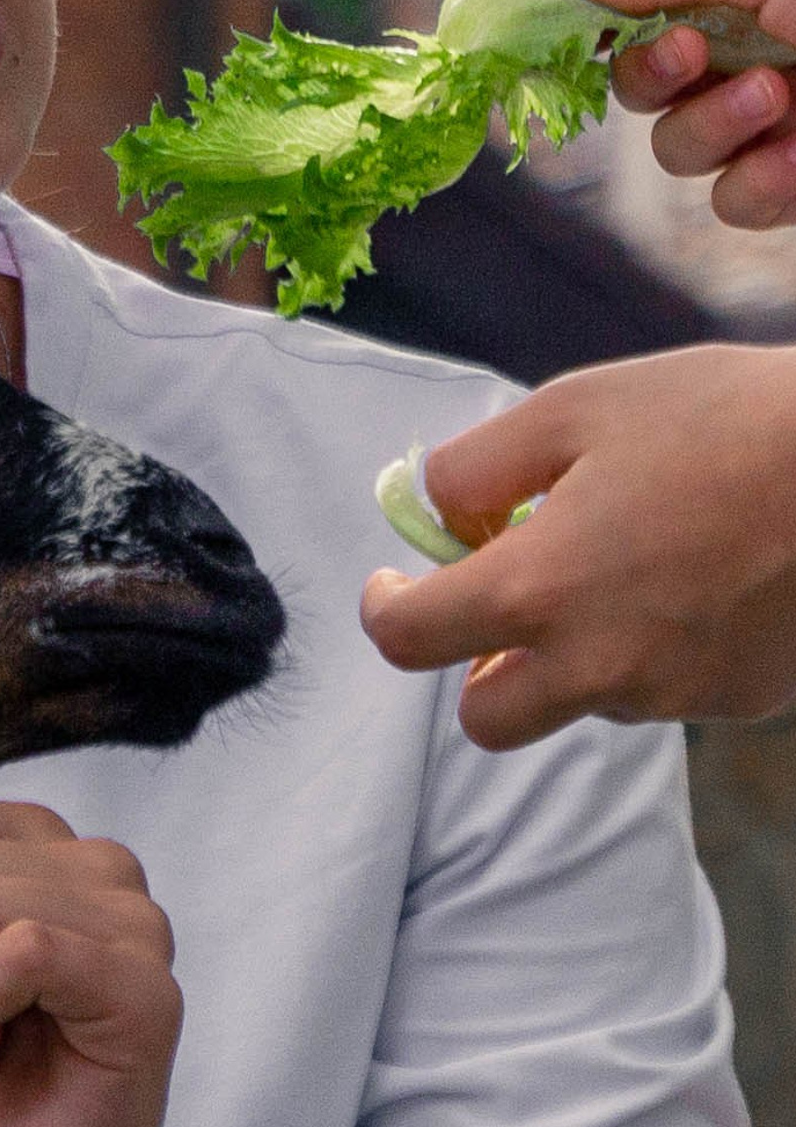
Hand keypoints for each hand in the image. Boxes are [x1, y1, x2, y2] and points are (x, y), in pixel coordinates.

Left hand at [360, 346, 795, 746]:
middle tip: (499, 607)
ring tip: (626, 564)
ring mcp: (675, 693)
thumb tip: (439, 510)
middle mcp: (598, 665)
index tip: (395, 582)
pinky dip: (655, 651)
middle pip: (487, 719)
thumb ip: (476, 467)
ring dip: (575, 654)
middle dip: (478, 669)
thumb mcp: (572, 408)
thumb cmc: (720, 418)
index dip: (385, 608)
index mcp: (536, 592)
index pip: (407, 640)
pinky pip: (666, 691)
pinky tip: (697, 580)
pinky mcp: (741, 698)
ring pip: (583, 702)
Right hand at [562, 0, 795, 228]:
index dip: (608, 33)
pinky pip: (734, 201)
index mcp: (735, 1)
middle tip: (696, 55)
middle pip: (642, 94)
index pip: (636, 24)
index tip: (603, 28)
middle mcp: (744, 63)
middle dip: (658, 77)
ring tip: (779, 100)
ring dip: (715, 128)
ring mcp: (770, 129)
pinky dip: (761, 181)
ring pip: (679, 152)